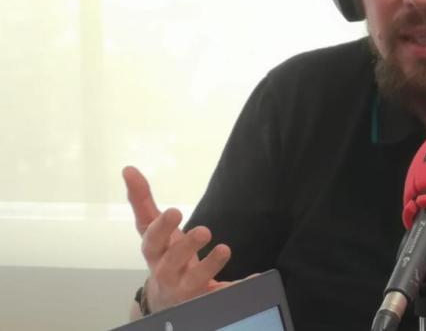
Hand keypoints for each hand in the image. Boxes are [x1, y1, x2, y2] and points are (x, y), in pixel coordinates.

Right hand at [123, 166, 232, 313]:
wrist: (168, 299)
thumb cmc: (162, 255)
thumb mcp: (152, 230)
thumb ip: (142, 201)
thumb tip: (129, 169)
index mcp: (154, 253)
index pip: (152, 241)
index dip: (161, 228)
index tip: (174, 211)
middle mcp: (167, 272)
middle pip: (172, 262)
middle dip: (186, 247)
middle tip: (204, 230)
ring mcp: (186, 288)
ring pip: (195, 280)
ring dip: (210, 265)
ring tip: (224, 249)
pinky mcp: (207, 297)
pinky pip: (221, 294)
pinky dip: (236, 287)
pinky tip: (253, 277)